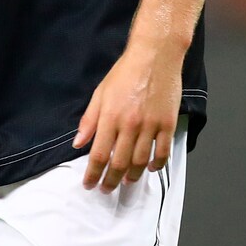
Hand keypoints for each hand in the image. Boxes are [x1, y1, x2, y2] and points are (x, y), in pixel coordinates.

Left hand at [72, 39, 182, 193]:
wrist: (154, 56)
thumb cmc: (124, 72)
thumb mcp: (100, 92)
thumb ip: (89, 120)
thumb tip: (78, 144)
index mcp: (110, 116)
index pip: (99, 154)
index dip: (93, 173)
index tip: (89, 184)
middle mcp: (130, 124)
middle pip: (119, 163)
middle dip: (110, 180)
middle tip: (106, 189)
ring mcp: (151, 125)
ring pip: (141, 162)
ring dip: (132, 176)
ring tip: (125, 182)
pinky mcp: (167, 124)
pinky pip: (162, 152)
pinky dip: (156, 165)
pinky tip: (150, 168)